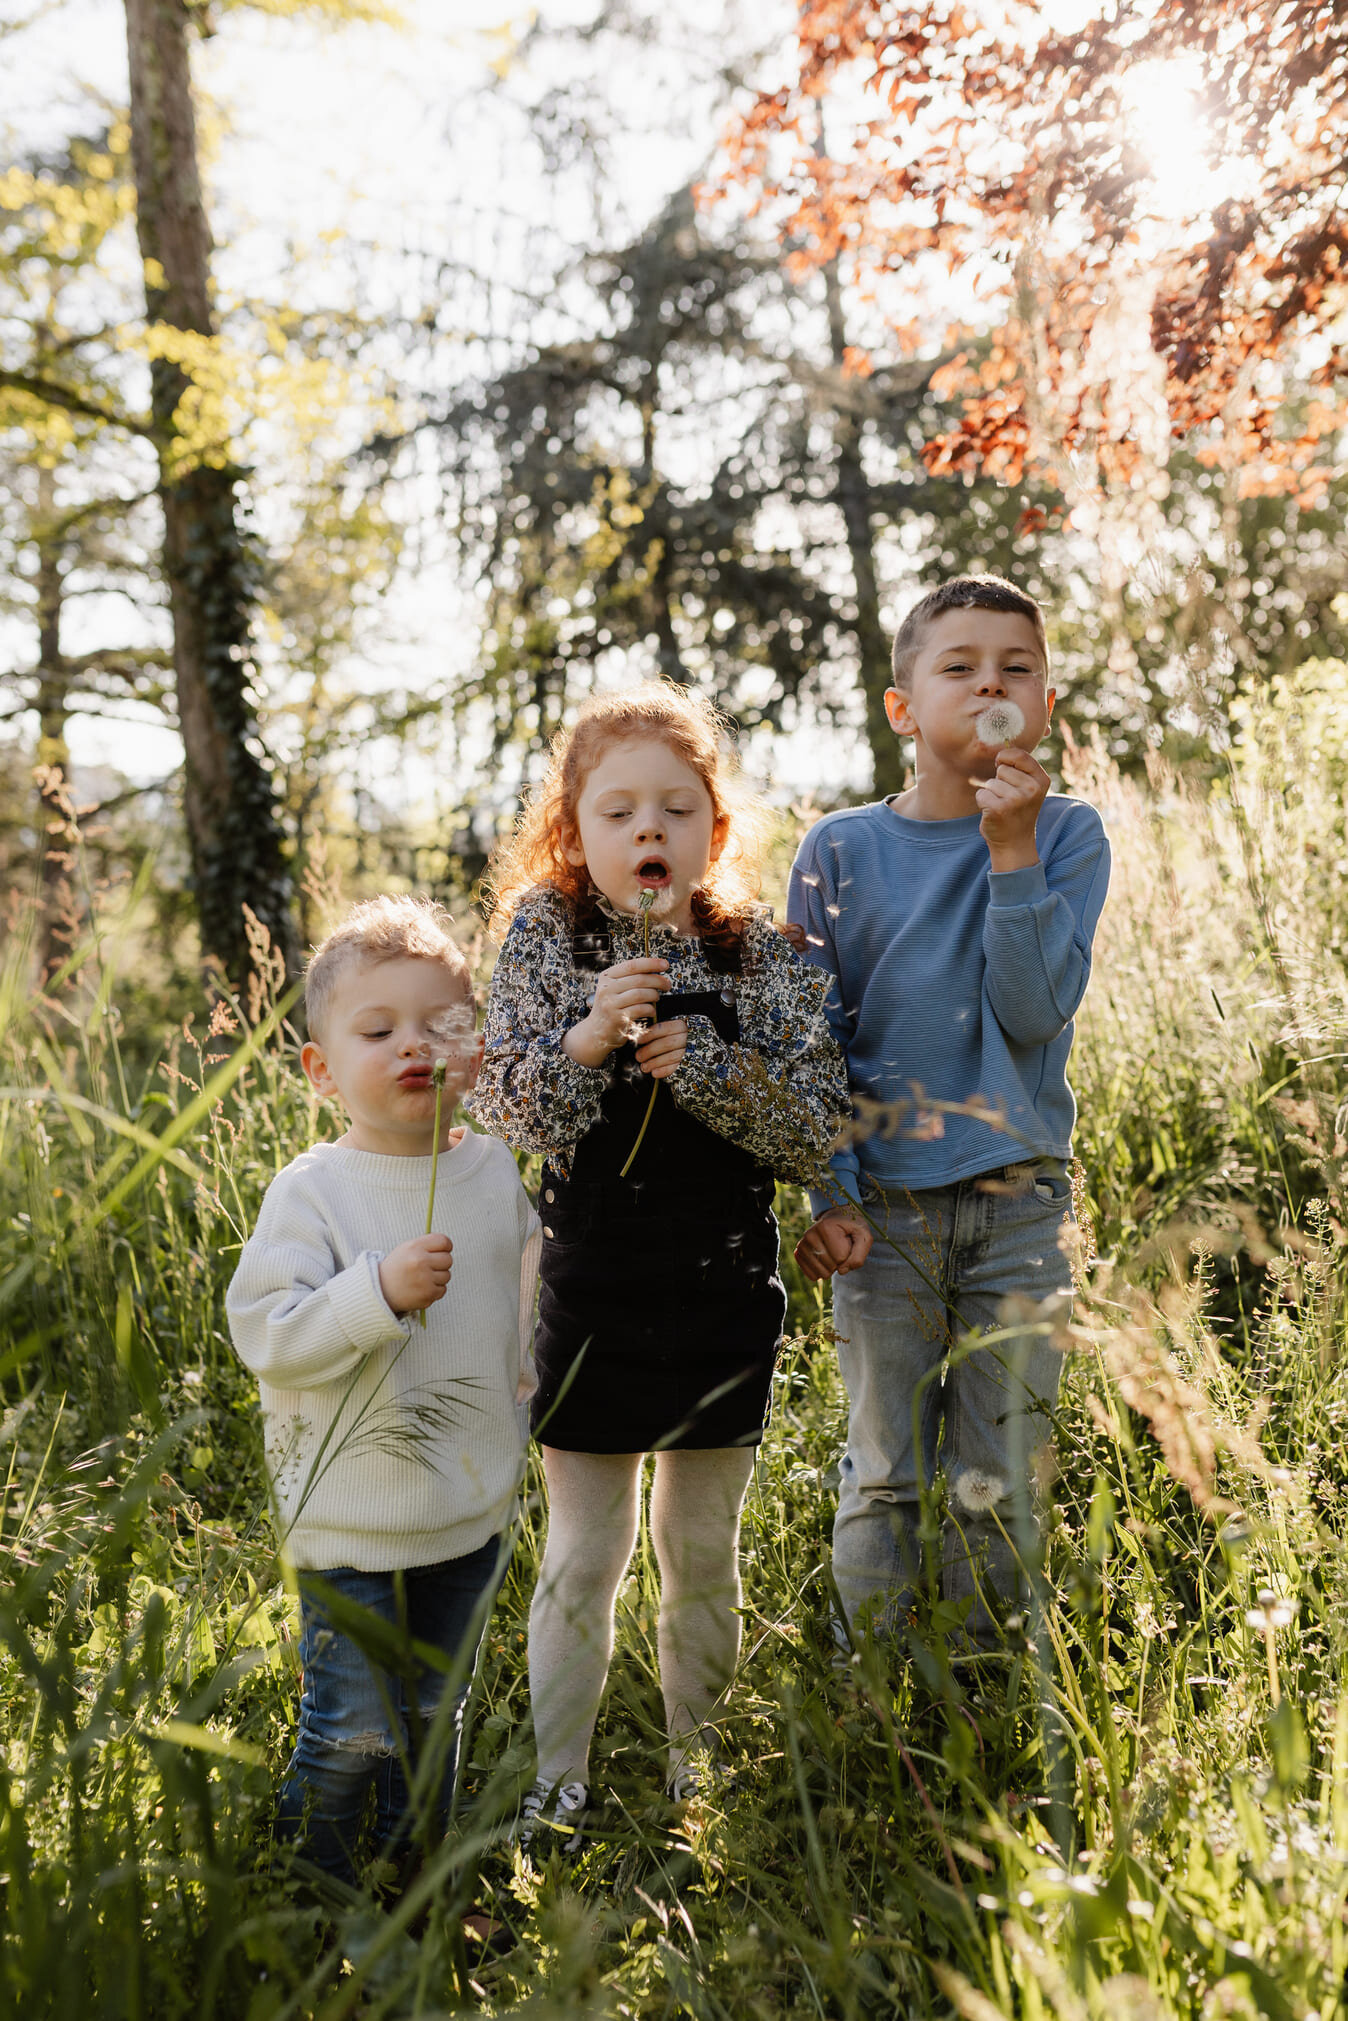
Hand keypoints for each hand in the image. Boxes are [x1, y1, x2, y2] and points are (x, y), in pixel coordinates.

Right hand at [380, 1234, 452, 1314]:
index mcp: (415, 1247)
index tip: (443, 1251)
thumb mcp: (406, 1249)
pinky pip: (443, 1290)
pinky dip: (435, 1290)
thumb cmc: (396, 1268)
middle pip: (448, 1259)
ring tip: (422, 1279)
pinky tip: (422, 1288)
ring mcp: (425, 1279)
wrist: (381, 1290)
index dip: (446, 1246)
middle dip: (441, 1263)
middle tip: (429, 1267)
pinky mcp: (427, 1294)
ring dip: (438, 1278)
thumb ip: (426, 1245)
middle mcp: (420, 1262)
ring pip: (447, 1275)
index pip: (444, 1242)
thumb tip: (447, 1246)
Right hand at [562, 957, 669, 1066]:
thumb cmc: (611, 1007)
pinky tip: (651, 1010)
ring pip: (641, 994)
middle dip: (658, 981)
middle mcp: (606, 988)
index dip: (651, 963)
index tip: (665, 965)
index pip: (632, 965)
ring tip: (657, 998)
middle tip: (667, 985)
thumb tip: (655, 968)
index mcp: (607, 976)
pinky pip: (641, 1009)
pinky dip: (650, 1009)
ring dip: (654, 995)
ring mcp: (610, 1004)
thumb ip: (630, 977)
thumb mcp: (614, 988)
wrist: (596, 1031)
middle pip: (640, 979)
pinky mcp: (617, 1018)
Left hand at [635, 1017, 687, 1079]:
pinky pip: (677, 1068)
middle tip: (638, 1057)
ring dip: (654, 1063)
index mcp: (683, 1026)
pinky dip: (664, 1070)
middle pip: (667, 1043)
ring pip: (671, 1056)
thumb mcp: (675, 1031)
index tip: (639, 1041)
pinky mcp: (693, 1065)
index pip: (664, 1028)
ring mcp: (692, 1052)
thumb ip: (662, 1032)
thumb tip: (641, 1038)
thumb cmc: (682, 1039)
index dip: (649, 1034)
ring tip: (644, 1067)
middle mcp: (689, 1038)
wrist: (702, 1050)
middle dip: (649, 1051)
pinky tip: (655, 1073)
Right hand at [794, 1209, 872, 1282]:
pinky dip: (822, 1272)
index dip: (849, 1255)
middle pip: (830, 1267)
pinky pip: (811, 1275)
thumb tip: (841, 1271)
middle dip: (840, 1262)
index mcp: (826, 1228)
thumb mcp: (864, 1237)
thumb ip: (859, 1256)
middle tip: (840, 1246)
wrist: (837, 1218)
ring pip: (821, 1274)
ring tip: (833, 1252)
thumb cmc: (852, 1228)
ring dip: (831, 1268)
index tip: (847, 1242)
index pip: (840, 1258)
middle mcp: (810, 1235)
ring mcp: (802, 1244)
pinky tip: (825, 1260)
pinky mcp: (799, 1253)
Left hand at [975, 748, 1049, 869]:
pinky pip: (982, 794)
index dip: (1006, 757)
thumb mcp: (1028, 788)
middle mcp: (1032, 789)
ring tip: (1002, 806)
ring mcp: (1016, 800)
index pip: (1020, 754)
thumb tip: (1003, 743)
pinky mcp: (999, 809)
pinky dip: (983, 802)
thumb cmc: (1018, 811)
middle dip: (999, 781)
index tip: (1003, 765)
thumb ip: (1021, 768)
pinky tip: (994, 813)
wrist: (1015, 843)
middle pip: (1002, 769)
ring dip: (991, 793)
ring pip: (991, 782)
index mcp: (1042, 780)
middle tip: (1008, 799)